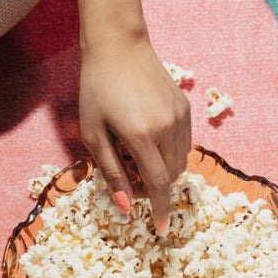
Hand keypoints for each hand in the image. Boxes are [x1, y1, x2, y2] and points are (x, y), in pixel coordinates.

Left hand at [79, 29, 191, 231]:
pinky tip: (150, 144)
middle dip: (155, 189)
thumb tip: (126, 207)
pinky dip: (171, 154)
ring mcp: (180, 116)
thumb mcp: (93, 134)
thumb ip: (111, 173)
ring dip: (163, 172)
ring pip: (181, 162)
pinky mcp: (185, 108)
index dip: (161, 210)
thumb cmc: (97, 90)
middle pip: (171, 176)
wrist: (118, 46)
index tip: (162, 230)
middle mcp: (167, 128)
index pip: (159, 185)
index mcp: (141, 136)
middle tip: (131, 182)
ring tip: (137, 159)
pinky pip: (184, 144)